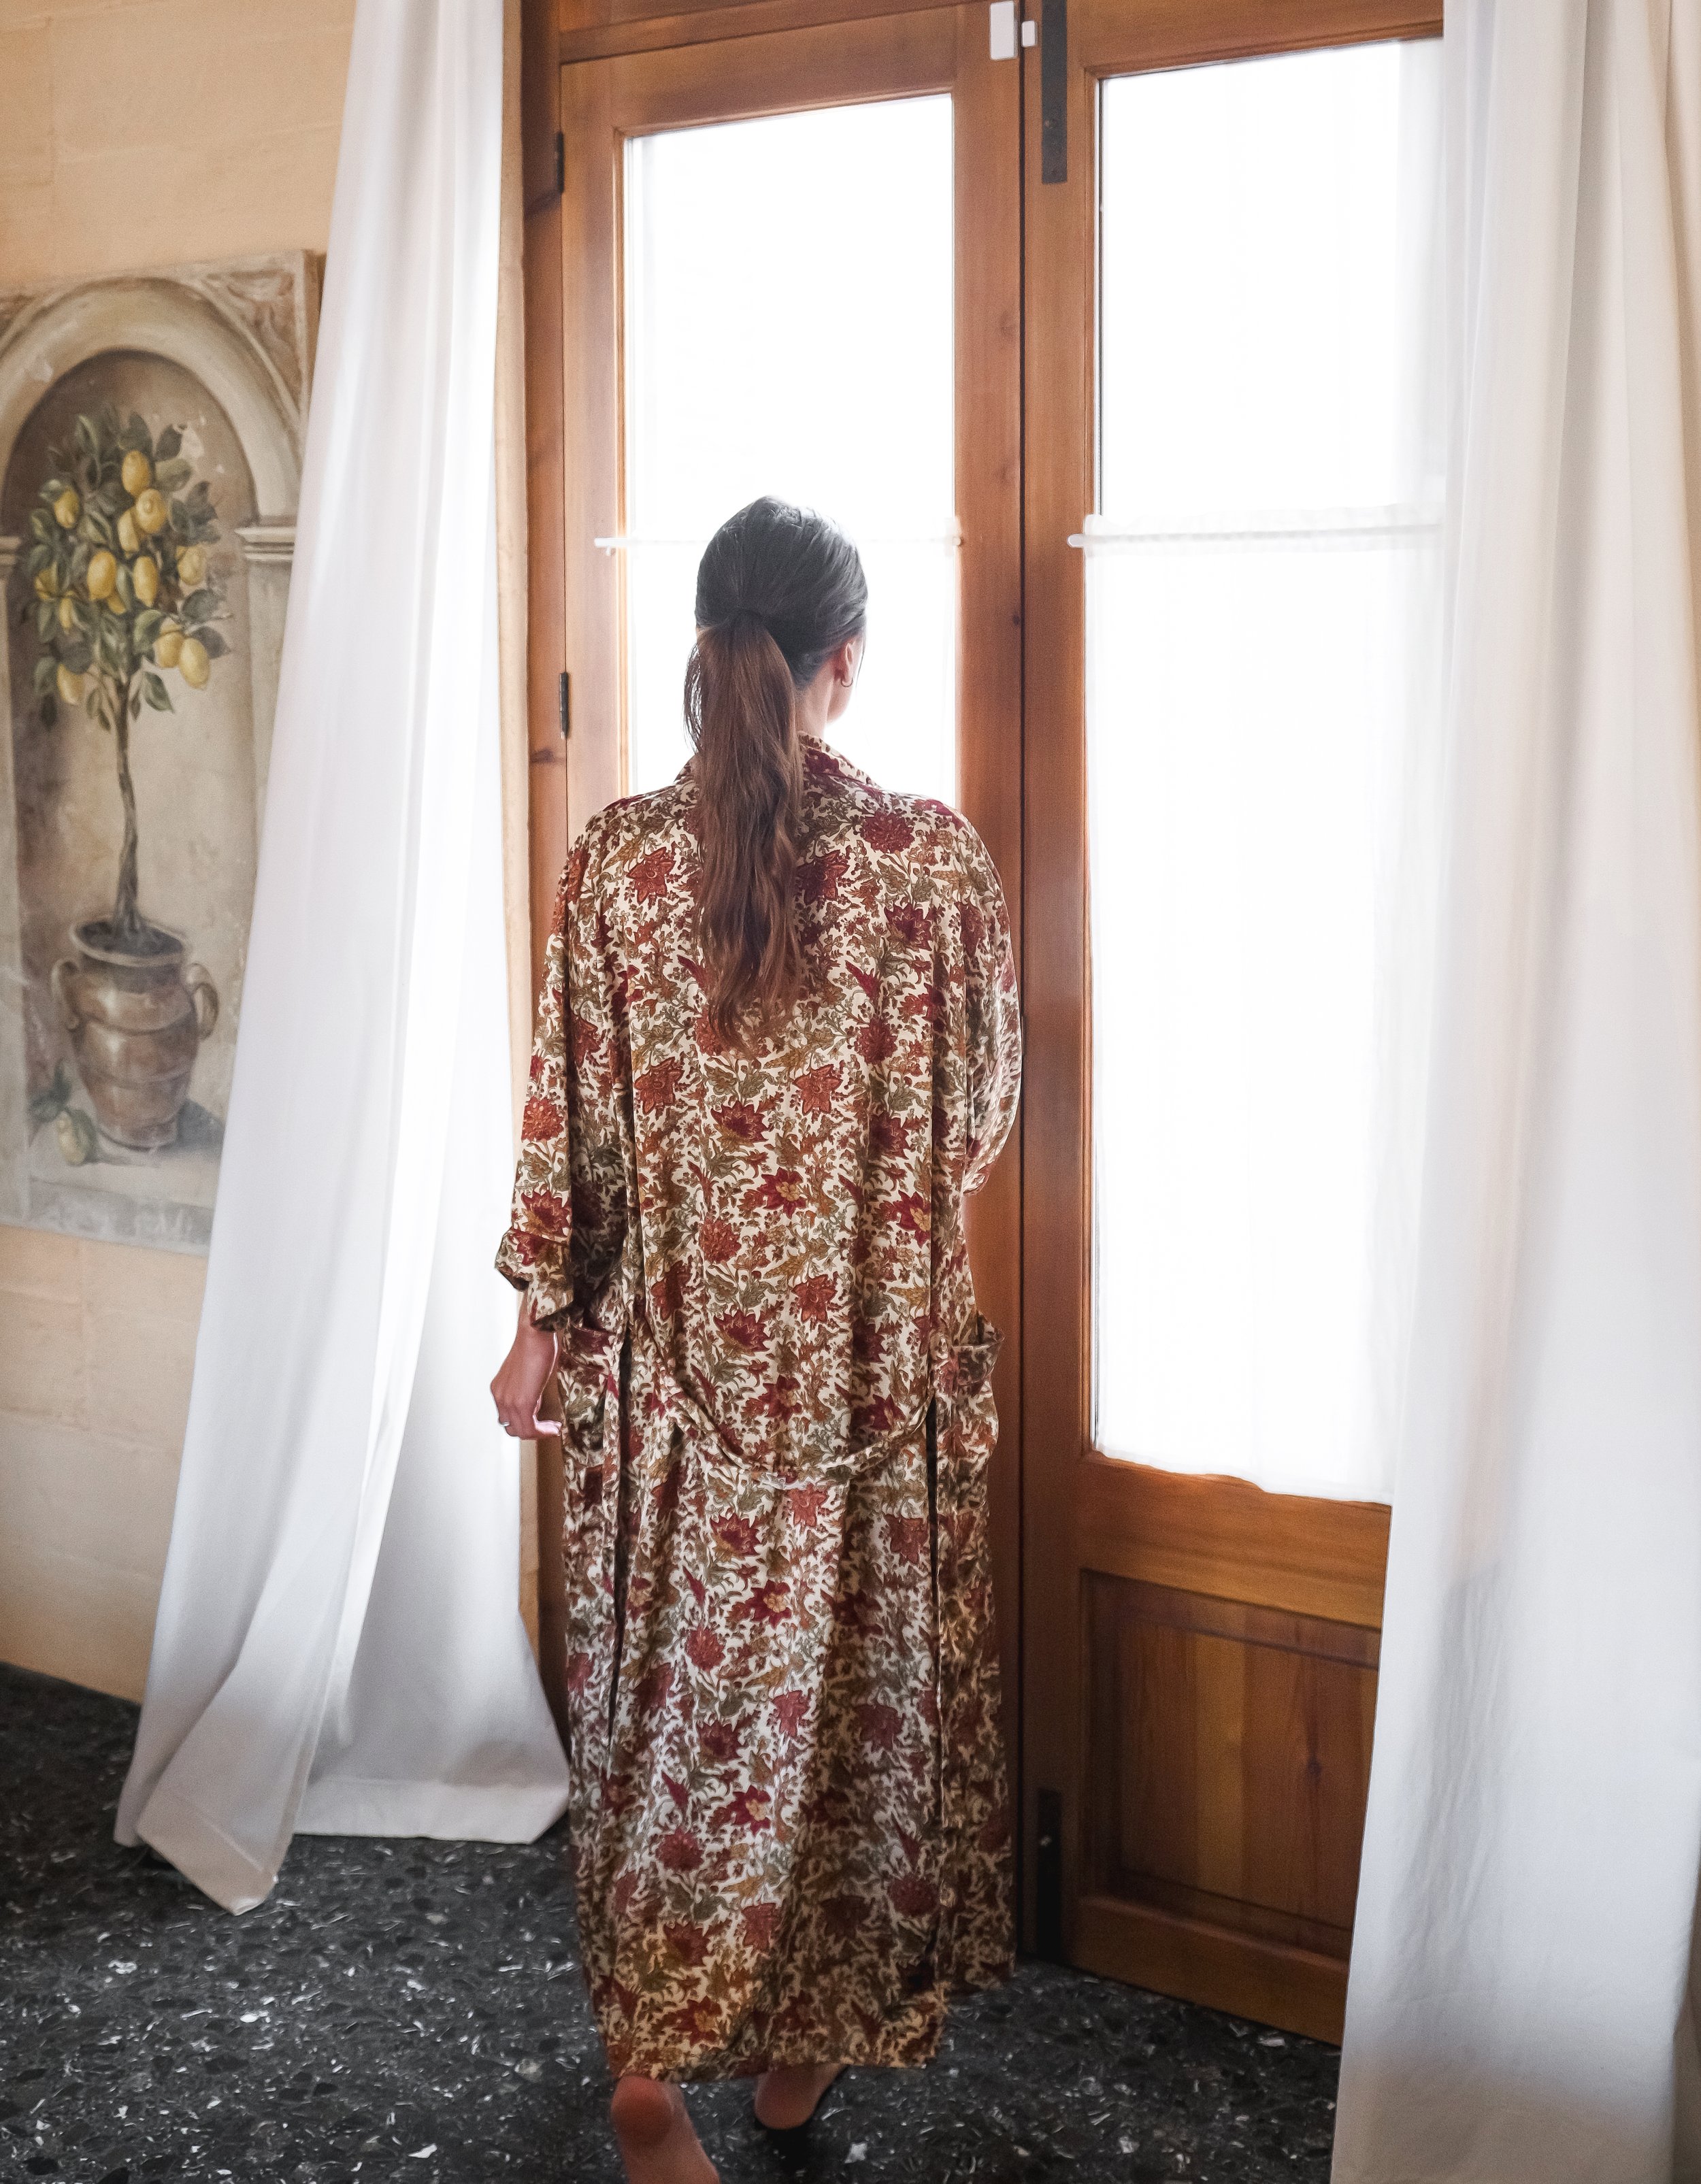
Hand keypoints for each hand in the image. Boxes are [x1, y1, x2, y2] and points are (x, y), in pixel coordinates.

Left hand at [491, 1302, 560, 1437]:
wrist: (534, 1333)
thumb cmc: (535, 1345)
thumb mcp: (527, 1371)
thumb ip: (527, 1388)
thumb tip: (535, 1400)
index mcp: (499, 1389)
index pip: (508, 1417)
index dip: (526, 1423)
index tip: (543, 1421)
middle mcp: (499, 1397)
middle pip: (512, 1428)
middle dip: (532, 1431)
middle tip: (550, 1427)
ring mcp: (508, 1401)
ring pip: (520, 1431)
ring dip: (539, 1433)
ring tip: (554, 1428)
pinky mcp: (521, 1403)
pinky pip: (530, 1428)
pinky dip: (543, 1432)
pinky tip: (554, 1428)